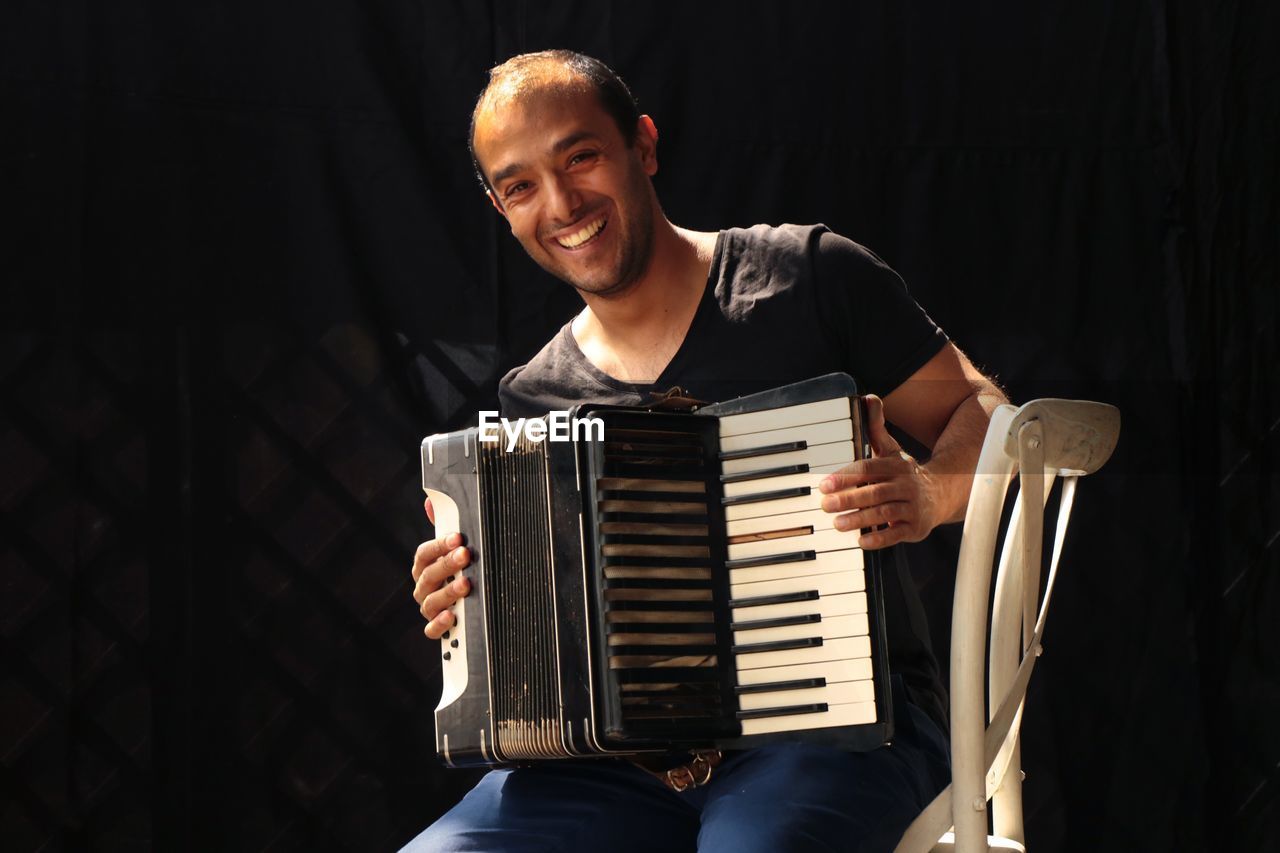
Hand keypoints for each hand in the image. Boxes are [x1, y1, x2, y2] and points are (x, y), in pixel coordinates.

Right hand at [411, 497, 470, 639]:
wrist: (471, 605)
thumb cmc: (459, 571)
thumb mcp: (455, 548)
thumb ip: (446, 526)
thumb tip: (431, 503)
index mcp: (425, 567)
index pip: (424, 554)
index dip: (439, 545)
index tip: (457, 538)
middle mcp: (423, 587)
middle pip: (428, 575)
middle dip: (447, 564)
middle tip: (465, 556)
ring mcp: (428, 608)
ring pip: (430, 601)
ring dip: (448, 591)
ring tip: (466, 584)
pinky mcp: (436, 627)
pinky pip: (432, 630)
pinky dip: (440, 624)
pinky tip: (452, 616)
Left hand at [818, 395, 940, 549]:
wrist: (941, 494)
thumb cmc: (904, 474)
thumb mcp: (891, 450)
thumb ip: (875, 428)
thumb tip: (868, 398)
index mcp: (895, 466)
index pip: (869, 468)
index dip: (846, 475)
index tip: (824, 485)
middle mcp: (905, 485)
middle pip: (875, 491)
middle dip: (849, 498)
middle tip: (825, 505)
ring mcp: (912, 507)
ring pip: (884, 512)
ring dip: (860, 519)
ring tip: (837, 523)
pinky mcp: (915, 528)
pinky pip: (897, 533)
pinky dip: (880, 538)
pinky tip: (861, 541)